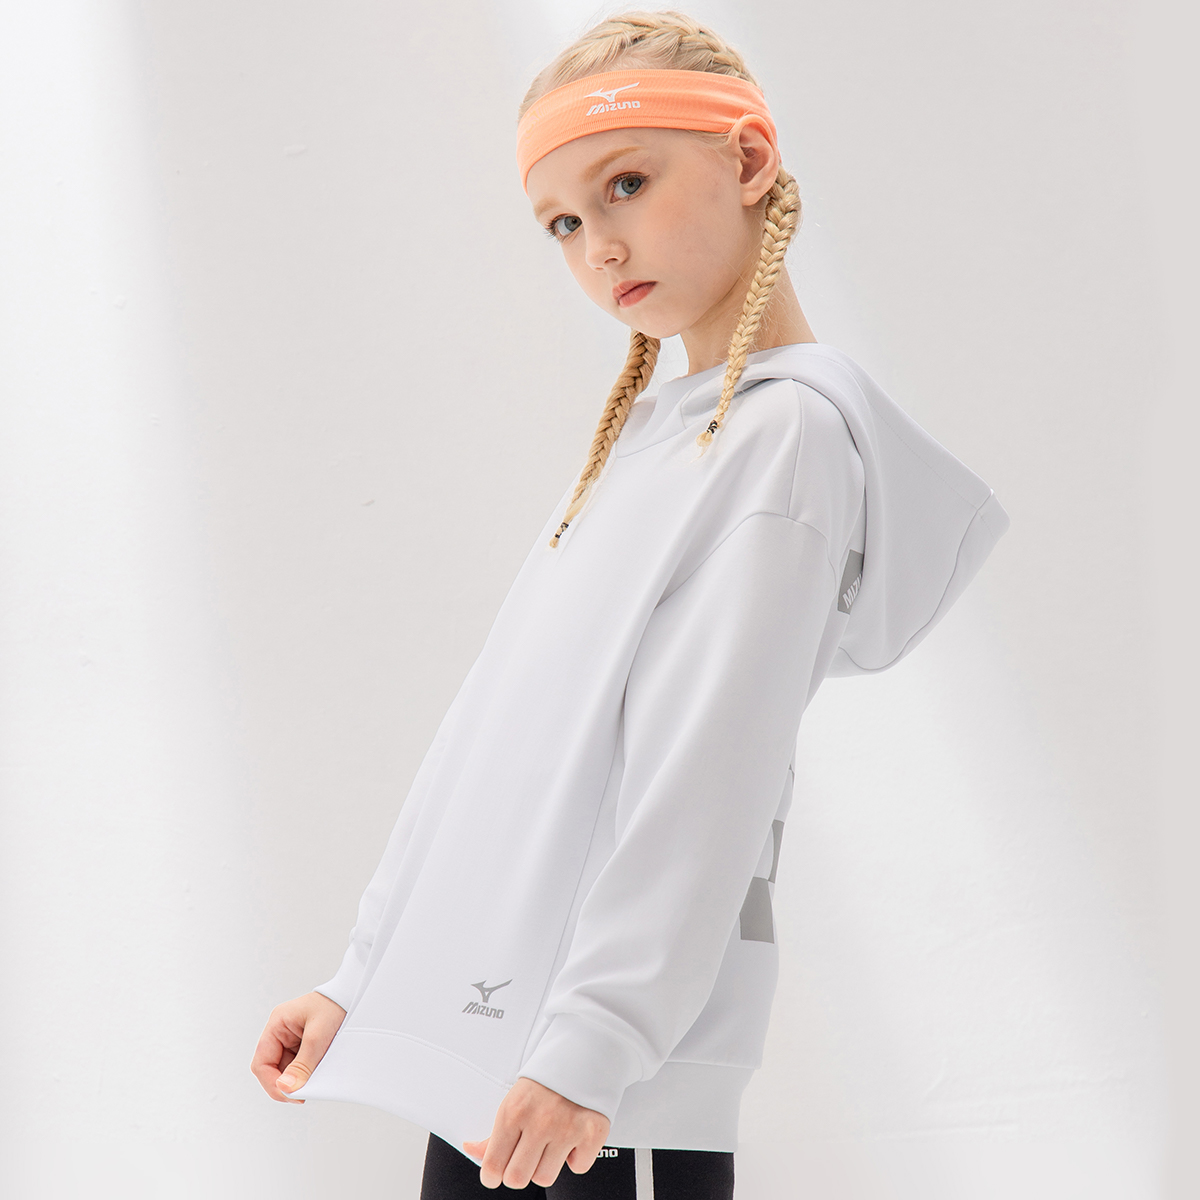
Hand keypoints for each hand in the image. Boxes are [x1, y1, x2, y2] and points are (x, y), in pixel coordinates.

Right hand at [250, 990, 346, 1103]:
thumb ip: (301, 1064)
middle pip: (272, 1069)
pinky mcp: (303, 1044)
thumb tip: (285, 1088)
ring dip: (297, 1078)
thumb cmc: (336, 1004)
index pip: (261, 1062)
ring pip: (285, 1069)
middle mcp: (281, 1032)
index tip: (288, 1094)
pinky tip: (317, 1072)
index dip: (272, 1082)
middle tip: (302, 1094)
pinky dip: (306, 1072)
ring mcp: (291, 1038)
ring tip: (314, 1079)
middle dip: (285, 1082)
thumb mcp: (318, 1036)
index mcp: (277, 1025)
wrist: (354, 994)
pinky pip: (298, 1065)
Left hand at [462, 1076, 610, 1188]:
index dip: (492, 1175)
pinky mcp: (593, 1133)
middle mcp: (540, 1122)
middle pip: (517, 1179)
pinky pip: (578, 1167)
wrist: (582, 1052)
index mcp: (514, 1112)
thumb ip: (493, 1133)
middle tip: (525, 1155)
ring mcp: (568, 1128)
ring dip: (546, 1165)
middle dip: (518, 1171)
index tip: (497, 1171)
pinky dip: (575, 1156)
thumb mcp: (513, 1101)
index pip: (493, 1167)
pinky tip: (573, 1136)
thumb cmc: (544, 1081)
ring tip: (550, 1141)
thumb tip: (471, 1150)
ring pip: (545, 1178)